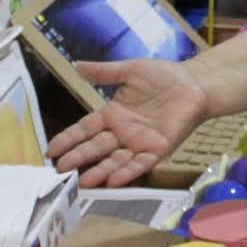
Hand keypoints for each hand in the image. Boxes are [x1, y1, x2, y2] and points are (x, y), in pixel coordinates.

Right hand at [45, 57, 208, 187]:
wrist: (195, 83)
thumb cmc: (163, 76)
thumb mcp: (130, 70)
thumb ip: (103, 72)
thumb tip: (76, 65)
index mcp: (113, 114)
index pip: (85, 129)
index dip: (68, 138)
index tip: (51, 149)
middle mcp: (123, 132)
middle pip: (96, 147)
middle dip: (78, 158)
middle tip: (60, 169)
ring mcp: (139, 143)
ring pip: (115, 160)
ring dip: (100, 171)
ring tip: (83, 182)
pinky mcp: (158, 150)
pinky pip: (140, 164)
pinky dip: (127, 172)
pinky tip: (113, 181)